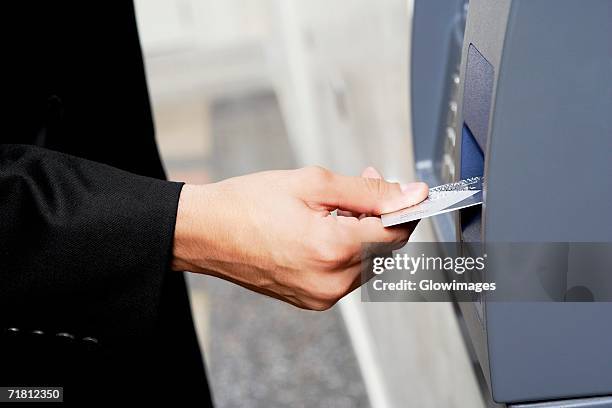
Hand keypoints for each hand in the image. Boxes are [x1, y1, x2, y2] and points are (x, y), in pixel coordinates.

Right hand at [172, 166, 427, 309]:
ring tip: (338, 206)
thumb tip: (410, 195)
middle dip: (382, 215)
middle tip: (364, 184)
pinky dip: (345, 251)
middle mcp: (332, 282)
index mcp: (335, 250)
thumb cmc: (249, 204)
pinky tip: (326, 229)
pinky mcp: (311, 301)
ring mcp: (321, 296)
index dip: (406, 206)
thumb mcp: (314, 183)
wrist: (207, 232)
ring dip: (363, 233)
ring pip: (367, 262)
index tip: (408, 189)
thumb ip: (369, 191)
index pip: (397, 231)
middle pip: (385, 248)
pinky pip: (345, 275)